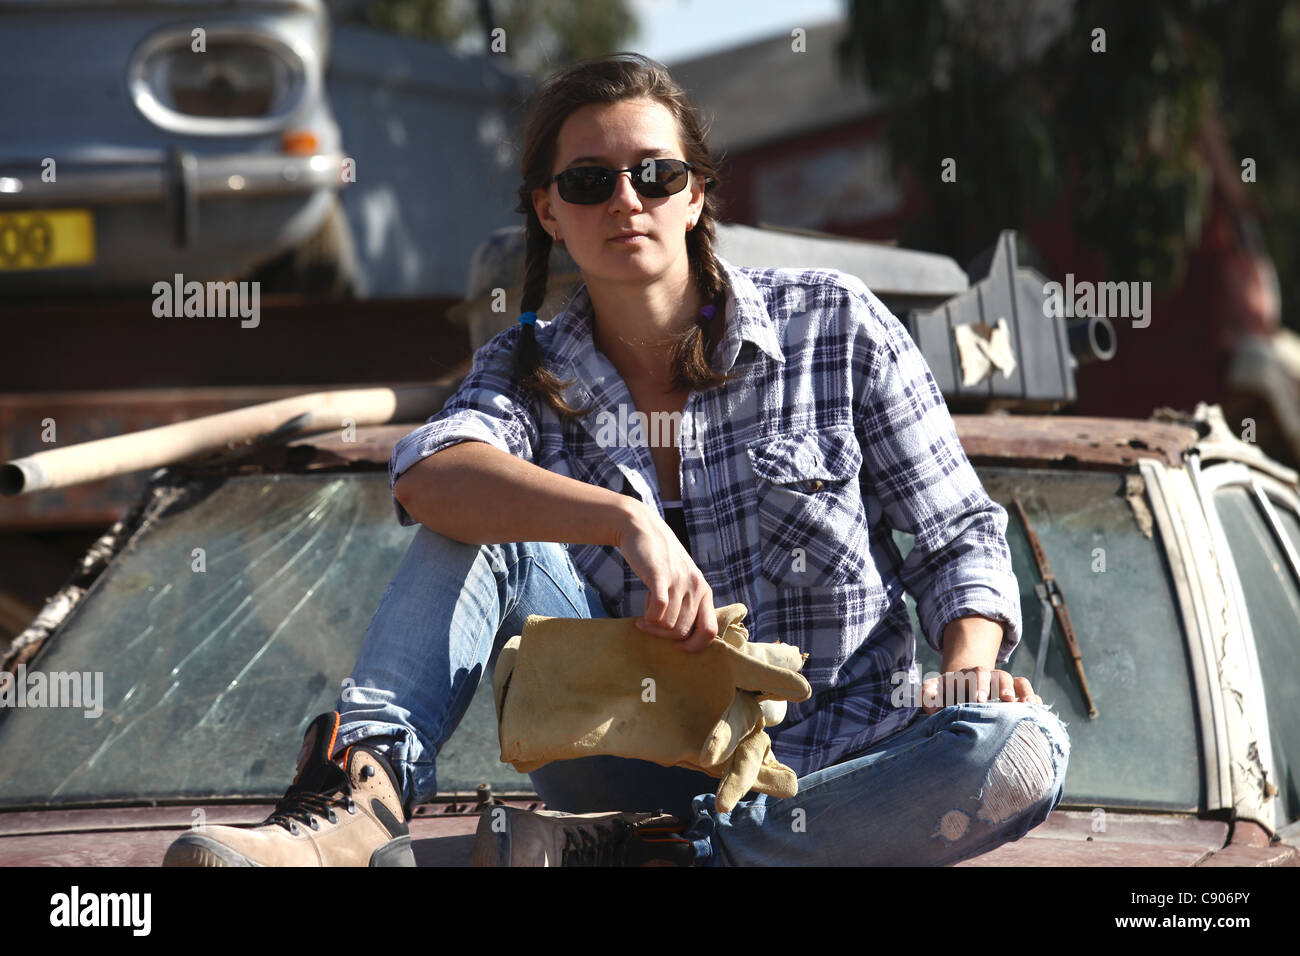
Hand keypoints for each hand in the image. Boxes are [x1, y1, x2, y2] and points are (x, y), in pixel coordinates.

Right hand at [613, 502, 716, 652]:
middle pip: (683, 632)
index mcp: (704, 591)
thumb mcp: (682, 581)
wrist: (643, 529)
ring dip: (653, 627)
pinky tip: (641, 616)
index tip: (676, 646)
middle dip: (664, 638)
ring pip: (668, 625)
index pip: (710, 631)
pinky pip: (658, 610)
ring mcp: (679, 580)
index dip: (694, 646)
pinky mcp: (660, 575)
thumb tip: (682, 638)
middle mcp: (696, 587)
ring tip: (645, 617)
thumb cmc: (660, 560)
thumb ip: (687, 604)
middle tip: (650, 629)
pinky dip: (648, 619)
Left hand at [921, 667, 1042, 714]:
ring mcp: (1004, 684)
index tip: (979, 699)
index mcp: (969, 675)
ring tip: (1025, 704)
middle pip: (999, 675)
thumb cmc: (946, 692)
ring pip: (1017, 681)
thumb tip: (933, 708)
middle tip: (1004, 699)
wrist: (961, 686)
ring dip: (1022, 691)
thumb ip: (928, 694)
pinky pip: (1029, 692)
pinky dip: (1034, 699)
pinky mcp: (1016, 694)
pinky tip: (1036, 711)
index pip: (976, 675)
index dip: (979, 685)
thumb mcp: (934, 690)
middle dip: (1002, 686)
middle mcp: (989, 677)